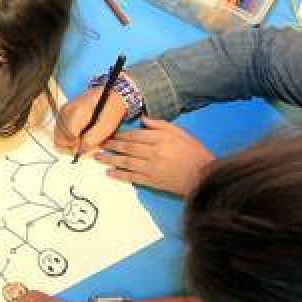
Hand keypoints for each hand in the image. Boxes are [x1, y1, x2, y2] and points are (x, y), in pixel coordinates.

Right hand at [54, 87, 127, 155]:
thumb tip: (77, 151)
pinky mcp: (64, 110)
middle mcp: (64, 112)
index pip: (66, 139)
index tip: (85, 147)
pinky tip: (79, 133)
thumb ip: (88, 143)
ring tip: (82, 139)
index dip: (74, 147)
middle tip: (82, 146)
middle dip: (69, 146)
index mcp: (75, 115)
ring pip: (58, 134)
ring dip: (68, 140)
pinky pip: (60, 128)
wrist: (111, 93)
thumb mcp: (103, 130)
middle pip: (58, 137)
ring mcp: (63, 110)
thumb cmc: (110, 111)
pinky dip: (67, 134)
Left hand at [95, 117, 213, 196]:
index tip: (109, 134)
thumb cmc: (194, 153)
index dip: (120, 135)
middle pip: (127, 147)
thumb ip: (161, 125)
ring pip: (126, 162)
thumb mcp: (180, 133)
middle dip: (110, 146)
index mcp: (160, 139)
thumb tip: (143, 120)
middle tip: (97, 144)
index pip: (135, 135)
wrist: (204, 176)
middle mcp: (154, 152)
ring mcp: (152, 168)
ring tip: (97, 157)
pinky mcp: (152, 181)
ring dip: (110, 159)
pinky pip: (132, 177)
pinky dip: (119, 175)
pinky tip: (109, 173)